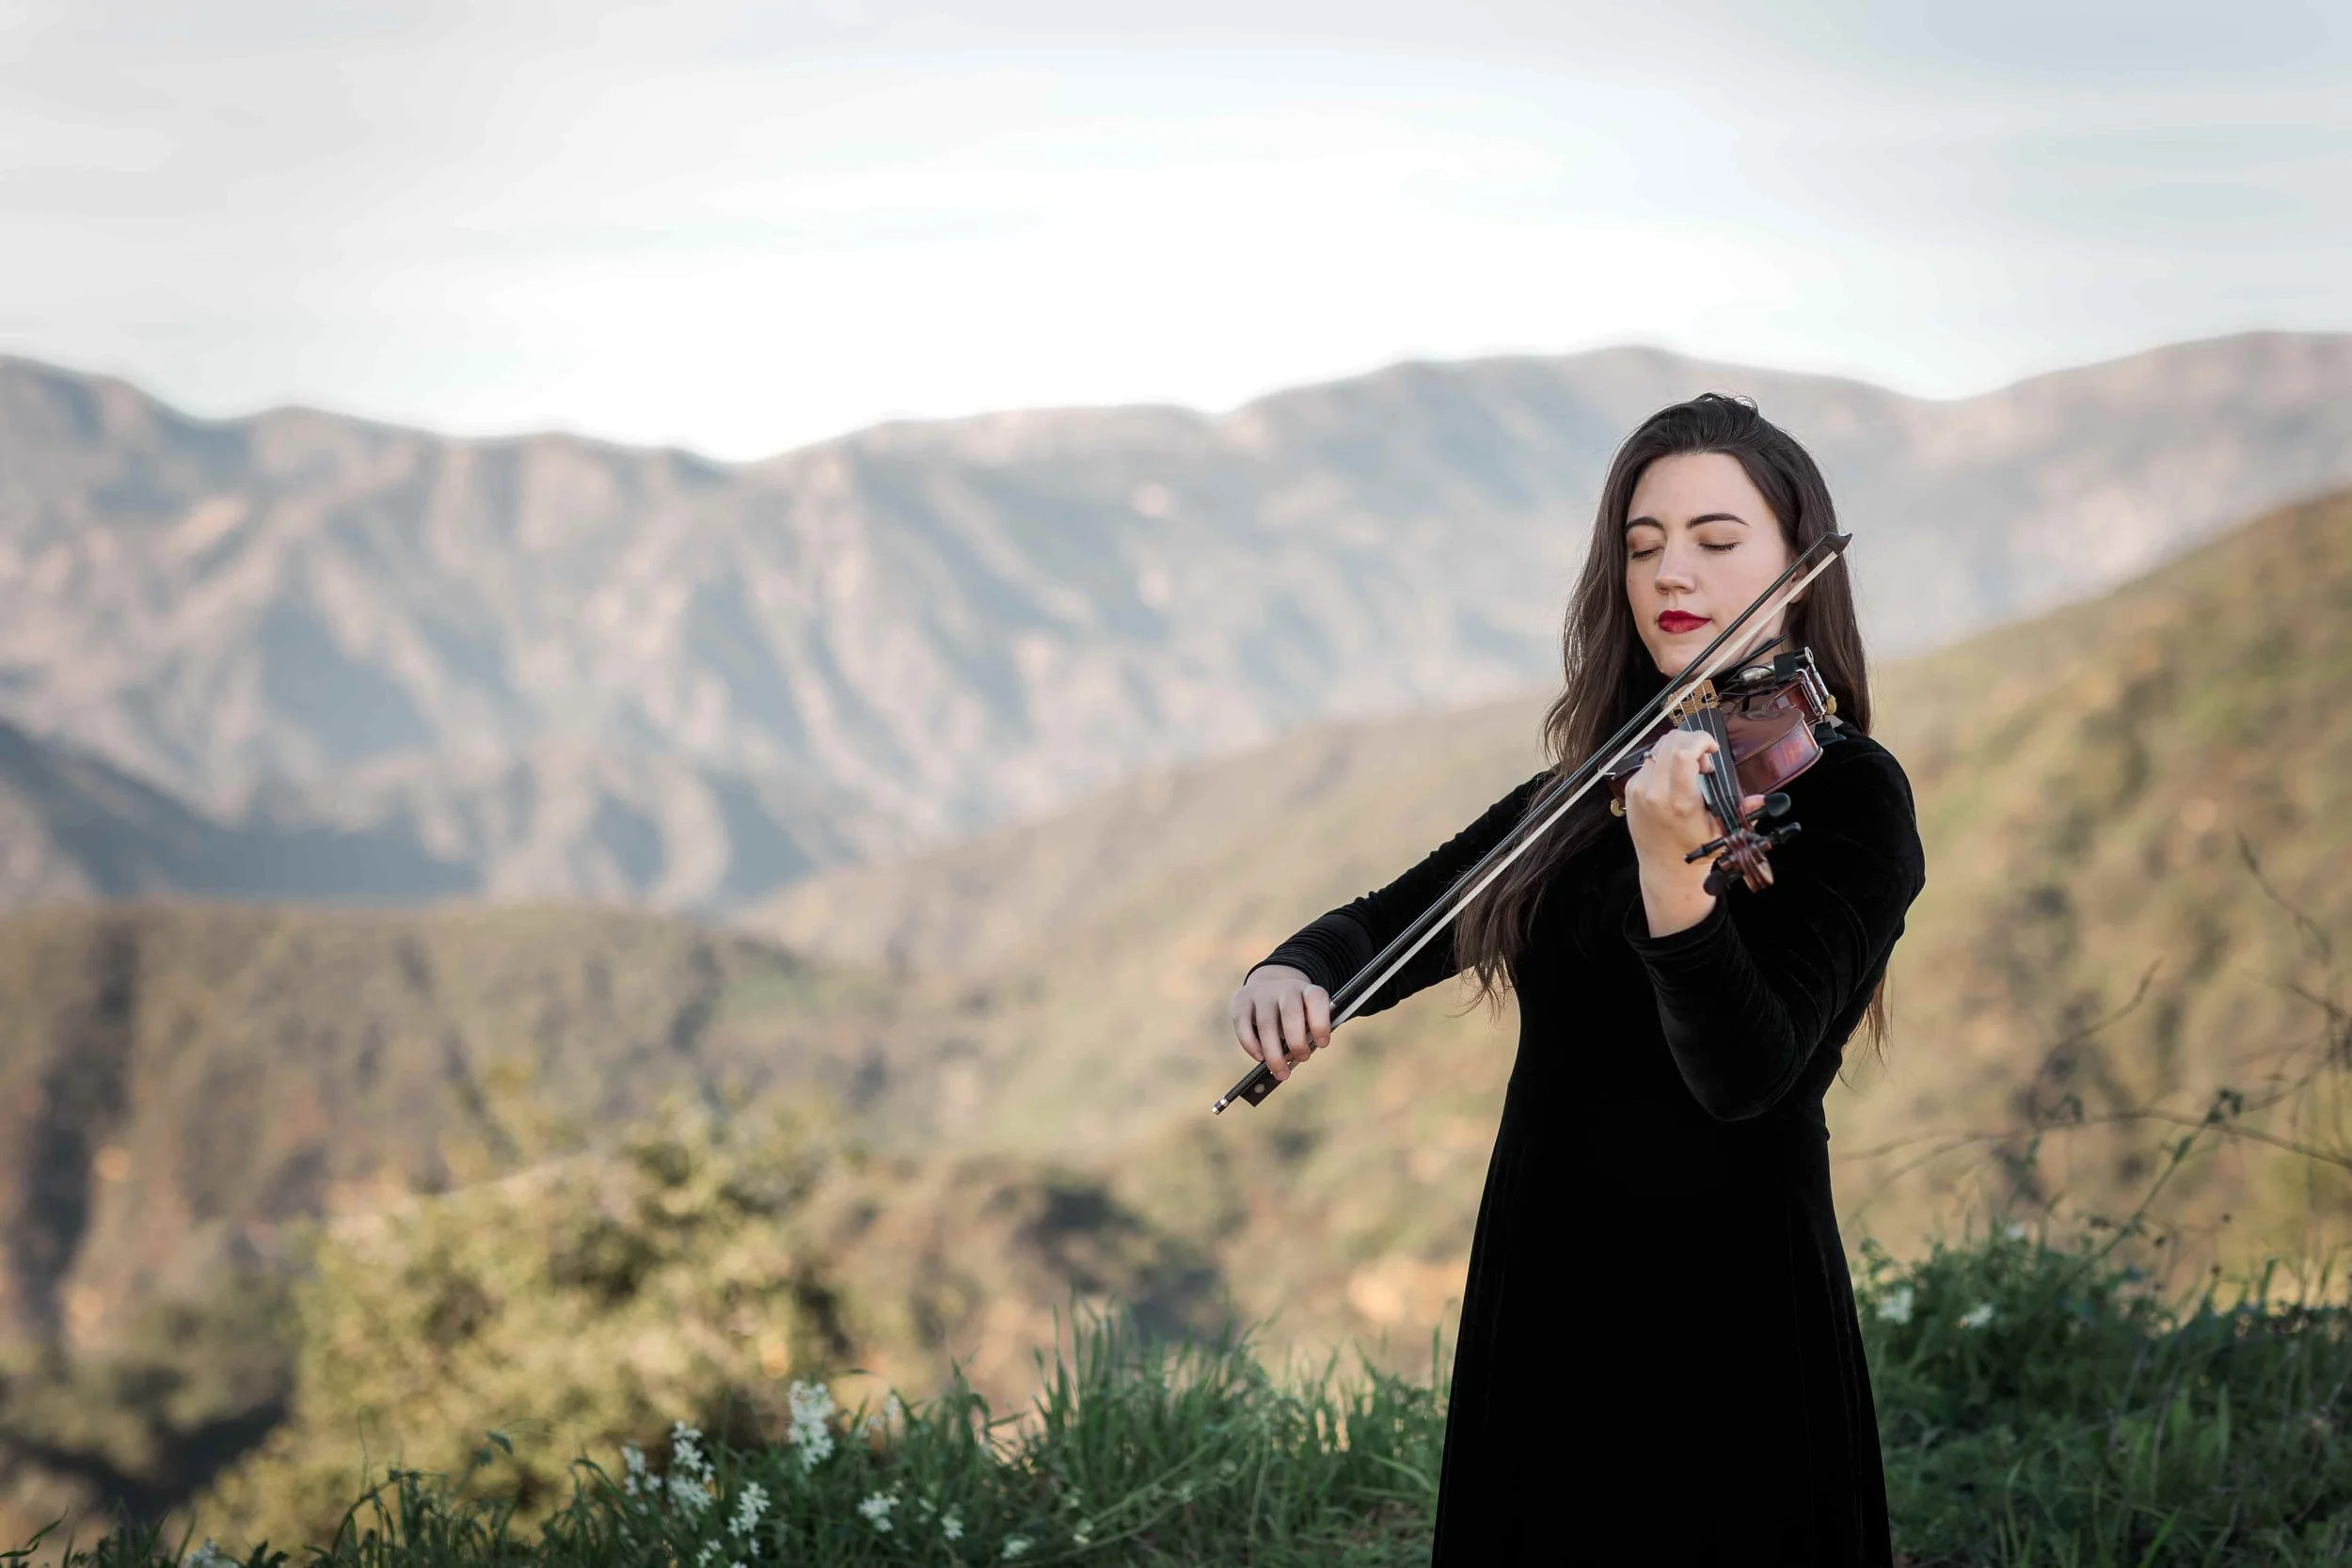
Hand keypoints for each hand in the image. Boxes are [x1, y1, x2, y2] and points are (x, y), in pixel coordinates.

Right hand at [1229, 964, 1331, 1082]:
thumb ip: (1307, 1035)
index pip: (1316, 999)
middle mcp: (1284, 988)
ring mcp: (1261, 992)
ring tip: (1281, 1072)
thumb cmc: (1295, 1015)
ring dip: (1274, 1053)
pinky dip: (1251, 1045)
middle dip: (1297, 1042)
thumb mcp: (1307, 1018)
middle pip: (1291, 1013)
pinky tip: (1260, 1057)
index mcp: (1307, 991)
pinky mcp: (1241, 1000)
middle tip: (1302, 1059)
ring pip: (1266, 1024)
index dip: (1320, 1022)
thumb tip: (1294, 1059)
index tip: (1322, 1044)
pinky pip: (1243, 1025)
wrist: (1268, 988)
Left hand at [1622, 730, 1765, 934]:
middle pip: (1671, 742)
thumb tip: (1761, 800)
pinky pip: (1648, 760)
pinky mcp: (1630, 789)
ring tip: (1691, 770)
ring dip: (1678, 749)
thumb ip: (1741, 812)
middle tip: (1704, 763)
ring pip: (1658, 747)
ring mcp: (1639, 789)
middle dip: (1693, 742)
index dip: (1700, 740)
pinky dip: (1665, 760)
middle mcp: (1655, 792)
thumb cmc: (1691, 848)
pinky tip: (1675, 778)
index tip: (1712, 748)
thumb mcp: (1720, 832)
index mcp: (1679, 801)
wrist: (1663, 865)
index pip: (1683, 753)